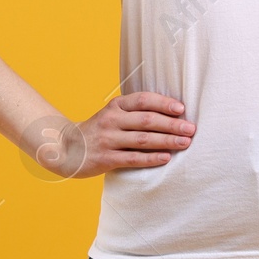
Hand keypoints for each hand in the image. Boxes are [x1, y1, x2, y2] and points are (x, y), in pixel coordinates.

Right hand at [25, 92, 193, 178]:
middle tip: (191, 129)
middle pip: (147, 120)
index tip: (182, 109)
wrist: (66, 148)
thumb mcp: (113, 115)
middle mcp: (111, 119)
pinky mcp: (105, 158)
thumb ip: (135, 112)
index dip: (164, 103)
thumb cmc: (99, 131)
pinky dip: (152, 158)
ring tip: (185, 143)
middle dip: (172, 124)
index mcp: (115, 105)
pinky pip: (133, 158)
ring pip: (143, 139)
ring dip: (167, 140)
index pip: (143, 99)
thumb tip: (172, 114)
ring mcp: (107, 139)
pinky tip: (167, 158)